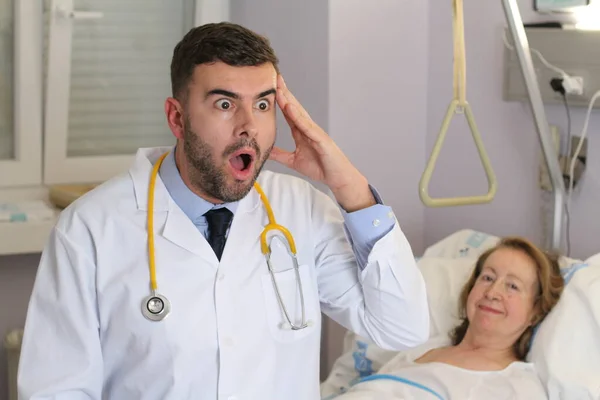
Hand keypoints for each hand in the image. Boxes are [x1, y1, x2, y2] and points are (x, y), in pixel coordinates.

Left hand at [270, 75, 375, 211]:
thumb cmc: (320, 167)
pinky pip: (307, 126)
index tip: (271, 87)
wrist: (337, 177)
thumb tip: (265, 151)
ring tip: (279, 89)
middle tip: (275, 77)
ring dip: (289, 101)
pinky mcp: (321, 139)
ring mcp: (315, 132)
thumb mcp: (293, 161)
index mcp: (301, 132)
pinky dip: (298, 117)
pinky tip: (290, 108)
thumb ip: (280, 154)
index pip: (288, 113)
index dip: (280, 100)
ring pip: (299, 113)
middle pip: (293, 107)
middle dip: (284, 92)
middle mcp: (308, 128)